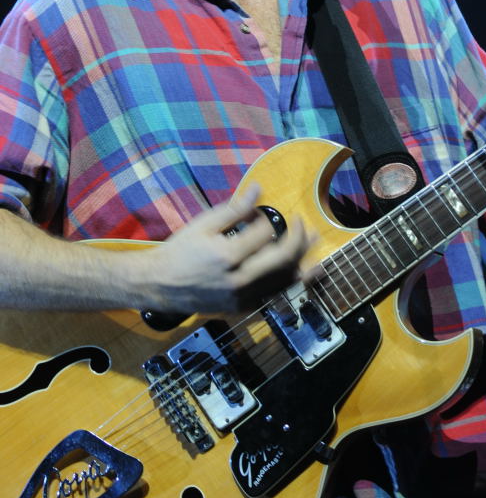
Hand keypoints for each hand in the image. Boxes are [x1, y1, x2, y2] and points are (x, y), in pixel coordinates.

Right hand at [138, 184, 312, 313]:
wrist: (160, 285)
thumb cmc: (181, 251)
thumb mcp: (204, 224)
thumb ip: (234, 209)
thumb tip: (258, 189)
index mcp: (228, 257)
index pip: (264, 233)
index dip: (267, 218)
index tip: (261, 213)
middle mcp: (239, 281)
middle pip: (284, 260)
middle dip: (300, 239)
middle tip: (305, 224)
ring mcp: (243, 298)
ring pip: (285, 281)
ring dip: (303, 261)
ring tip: (313, 245)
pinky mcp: (243, 308)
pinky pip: (274, 294)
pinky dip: (288, 280)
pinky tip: (298, 269)